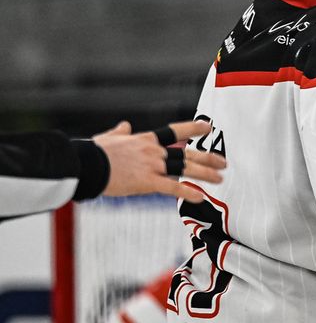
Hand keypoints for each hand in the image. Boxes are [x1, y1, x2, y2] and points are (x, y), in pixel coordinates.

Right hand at [96, 120, 225, 202]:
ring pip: (185, 169)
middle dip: (207, 157)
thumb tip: (124, 125)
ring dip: (205, 174)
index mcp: (146, 140)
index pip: (175, 131)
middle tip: (223, 162)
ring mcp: (152, 166)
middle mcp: (153, 151)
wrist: (86, 165)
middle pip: (186, 153)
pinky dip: (187, 192)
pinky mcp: (146, 182)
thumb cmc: (93, 152)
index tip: (208, 126)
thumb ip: (120, 133)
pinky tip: (201, 197)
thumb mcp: (108, 138)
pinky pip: (172, 188)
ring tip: (220, 178)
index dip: (193, 128)